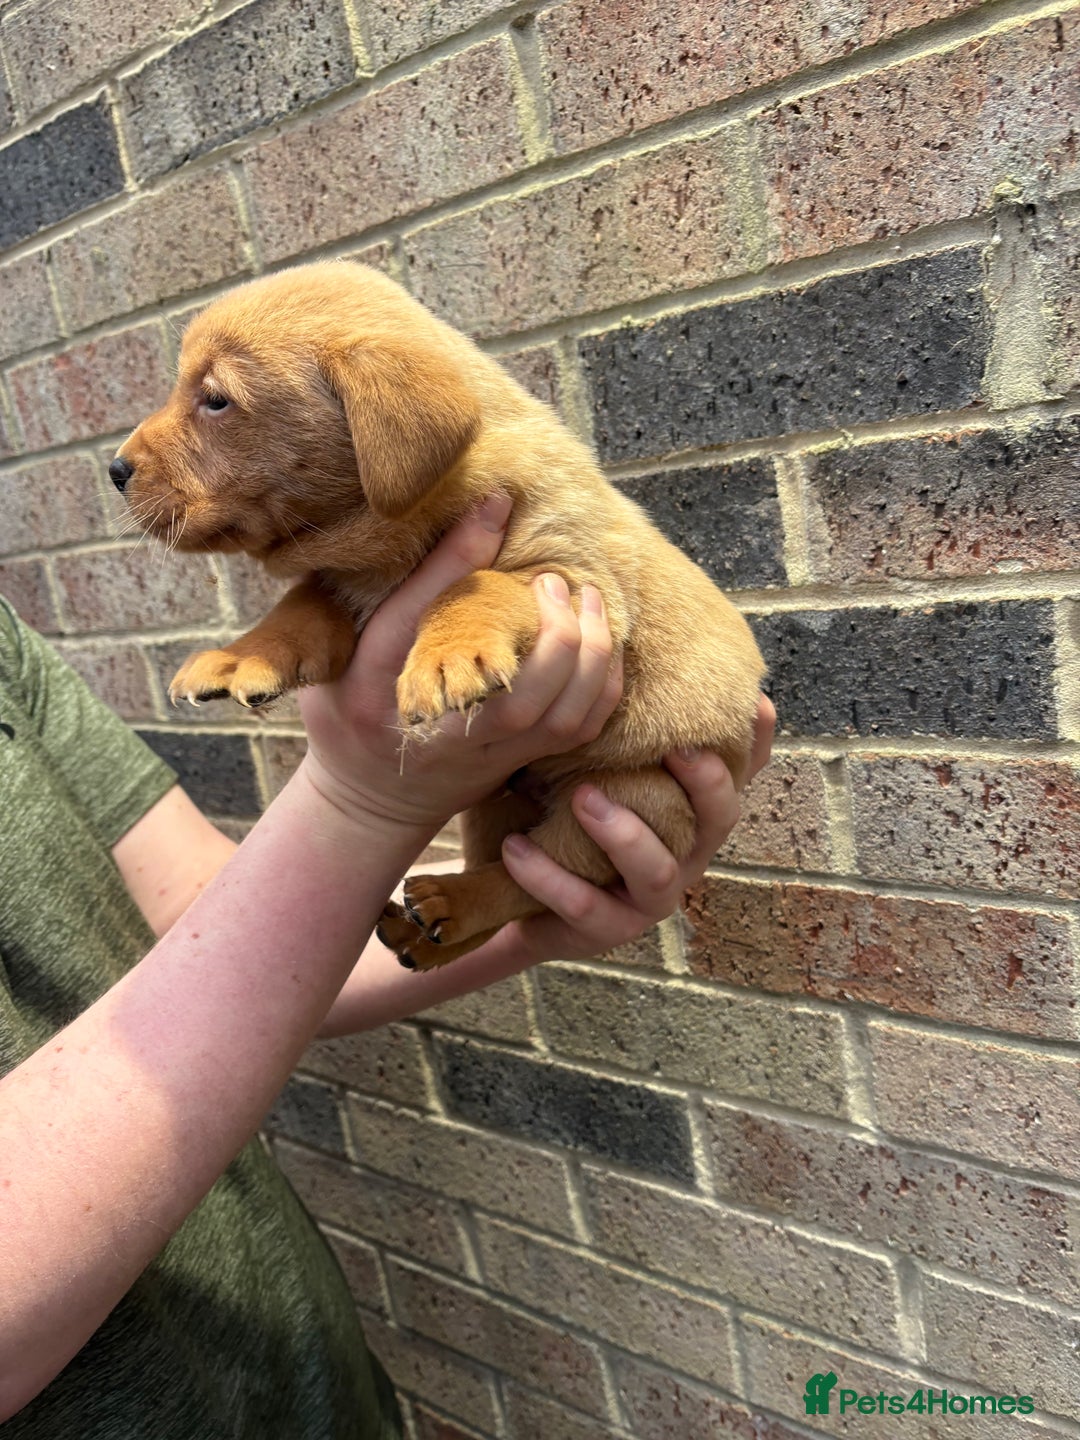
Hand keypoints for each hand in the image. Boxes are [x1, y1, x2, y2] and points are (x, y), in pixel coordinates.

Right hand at [298, 494, 621, 835]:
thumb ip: (408, 587)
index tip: (497, 506)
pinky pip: (579, 730)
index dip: (457, 563)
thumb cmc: (352, 711)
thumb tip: (474, 512)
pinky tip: (602, 640)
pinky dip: (604, 684)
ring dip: (592, 657)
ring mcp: (490, 754)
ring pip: (561, 721)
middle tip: (553, 579)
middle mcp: (445, 732)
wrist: (367, 801)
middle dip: (555, 634)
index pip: (419, 629)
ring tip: (588, 600)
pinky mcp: (519, 761)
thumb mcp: (348, 649)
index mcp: (382, 693)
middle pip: (520, 699)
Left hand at [499, 693, 775, 961]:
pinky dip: (549, 875)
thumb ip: (614, 722)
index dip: (758, 745)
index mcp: (687, 812)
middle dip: (706, 785)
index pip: (740, 776)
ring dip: (623, 833)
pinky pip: (584, 905)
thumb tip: (618, 641)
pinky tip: (516, 847)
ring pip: (657, 872)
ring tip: (581, 797)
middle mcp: (682, 854)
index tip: (756, 704)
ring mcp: (647, 899)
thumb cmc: (561, 815)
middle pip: (720, 822)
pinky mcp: (604, 930)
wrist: (513, 895)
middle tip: (676, 749)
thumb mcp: (587, 763)